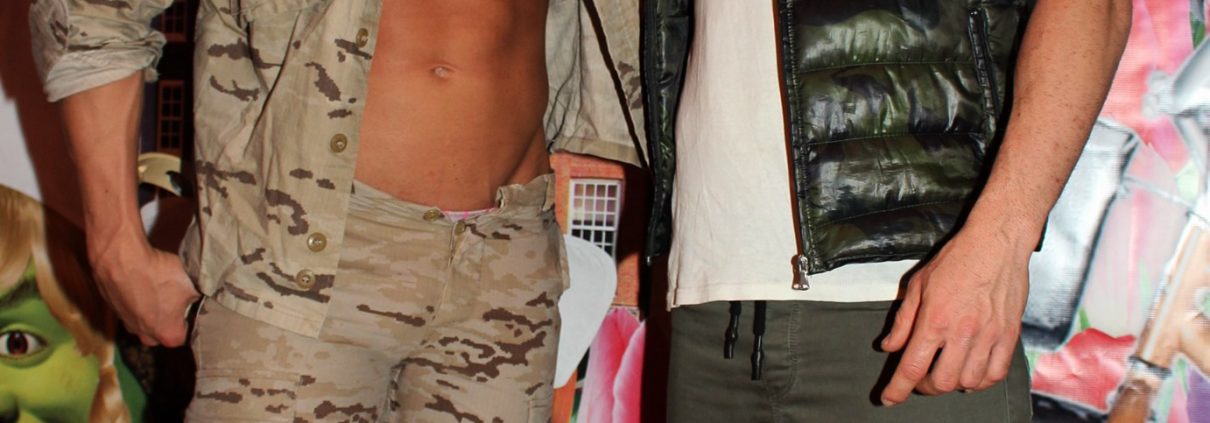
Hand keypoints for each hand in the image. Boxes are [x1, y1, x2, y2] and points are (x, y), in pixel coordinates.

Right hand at [90, 236, 199, 346]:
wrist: (121, 261)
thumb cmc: (160, 276)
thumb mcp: (192, 285)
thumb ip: (198, 297)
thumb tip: (197, 298)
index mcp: (168, 335)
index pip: (186, 334)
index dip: (191, 318)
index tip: (191, 305)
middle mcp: (146, 336)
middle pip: (164, 330)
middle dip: (170, 316)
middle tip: (175, 297)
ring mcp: (128, 324)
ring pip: (146, 320)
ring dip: (152, 307)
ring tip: (157, 287)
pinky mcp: (114, 311)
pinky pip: (132, 309)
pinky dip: (137, 299)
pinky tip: (142, 283)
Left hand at [878, 226, 1030, 405]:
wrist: (996, 244)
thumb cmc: (956, 260)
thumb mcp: (918, 285)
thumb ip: (903, 321)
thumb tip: (889, 347)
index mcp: (935, 320)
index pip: (912, 367)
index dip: (898, 389)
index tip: (889, 399)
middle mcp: (962, 332)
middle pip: (941, 382)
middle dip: (925, 387)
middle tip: (920, 379)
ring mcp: (989, 336)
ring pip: (969, 382)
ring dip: (953, 384)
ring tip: (946, 372)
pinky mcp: (1009, 335)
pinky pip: (996, 373)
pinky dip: (981, 381)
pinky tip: (972, 373)